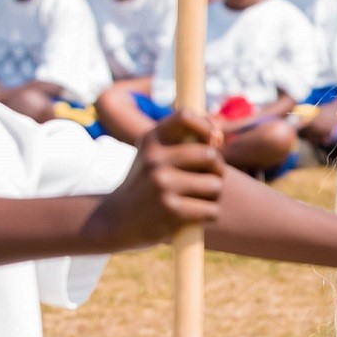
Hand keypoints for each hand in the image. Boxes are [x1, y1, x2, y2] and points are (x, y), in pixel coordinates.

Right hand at [90, 112, 225, 248]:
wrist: (118, 219)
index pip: (185, 116)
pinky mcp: (170, 210)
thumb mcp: (155, 154)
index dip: (206, 128)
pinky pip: (211, 210)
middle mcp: (154, 158)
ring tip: (198, 199)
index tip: (211, 143)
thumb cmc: (148, 182)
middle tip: (208, 179)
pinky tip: (193, 216)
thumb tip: (218, 136)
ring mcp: (162, 184)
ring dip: (214, 196)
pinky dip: (209, 215)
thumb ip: (185, 140)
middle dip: (217, 169)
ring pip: (215, 185)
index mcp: (151, 140)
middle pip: (210, 155)